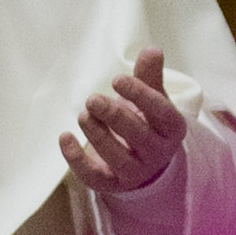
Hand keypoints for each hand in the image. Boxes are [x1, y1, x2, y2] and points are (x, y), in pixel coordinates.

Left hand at [61, 49, 187, 196]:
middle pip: (138, 136)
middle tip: (92, 99)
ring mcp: (135, 172)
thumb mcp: (152, 98)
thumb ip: (149, 75)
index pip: (160, 112)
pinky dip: (76, 160)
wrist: (146, 163)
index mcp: (171, 128)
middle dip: (114, 116)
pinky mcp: (112, 185)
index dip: (140, 95)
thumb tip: (151, 49)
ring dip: (98, 135)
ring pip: (118, 158)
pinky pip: (94, 177)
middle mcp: (157, 153)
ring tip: (83, 114)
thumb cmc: (147, 122)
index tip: (117, 79)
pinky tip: (64, 137)